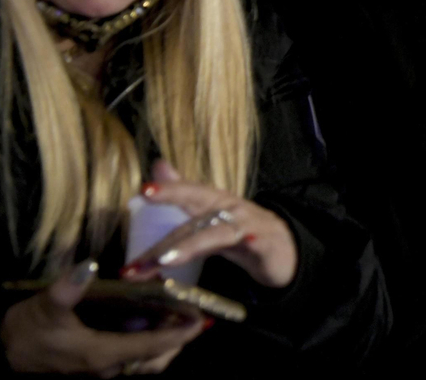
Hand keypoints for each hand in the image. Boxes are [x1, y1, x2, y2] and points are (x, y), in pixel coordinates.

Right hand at [0, 260, 203, 375]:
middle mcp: (108, 365)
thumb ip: (68, 287)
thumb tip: (89, 265)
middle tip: (195, 314)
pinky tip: (150, 316)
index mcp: (102, 353)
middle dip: (178, 339)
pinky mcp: (95, 360)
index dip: (179, 334)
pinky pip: (132, 354)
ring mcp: (102, 366)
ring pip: (145, 359)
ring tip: (179, 313)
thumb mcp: (45, 305)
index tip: (202, 320)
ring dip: (164, 341)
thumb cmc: (26, 330)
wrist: (0, 354)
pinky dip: (147, 339)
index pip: (152, 346)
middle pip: (156, 357)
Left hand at [123, 161, 298, 288]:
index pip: (188, 193)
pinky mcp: (265, 244)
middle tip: (141, 257)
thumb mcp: (210, 212)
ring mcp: (248, 225)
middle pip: (197, 218)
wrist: (284, 247)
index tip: (144, 190)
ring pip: (218, 233)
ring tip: (166, 260)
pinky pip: (256, 242)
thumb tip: (158, 164)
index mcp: (213, 201)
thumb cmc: (239, 229)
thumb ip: (183, 194)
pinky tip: (246, 241)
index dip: (169, 190)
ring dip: (192, 245)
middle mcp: (229, 209)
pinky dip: (251, 240)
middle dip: (167, 238)